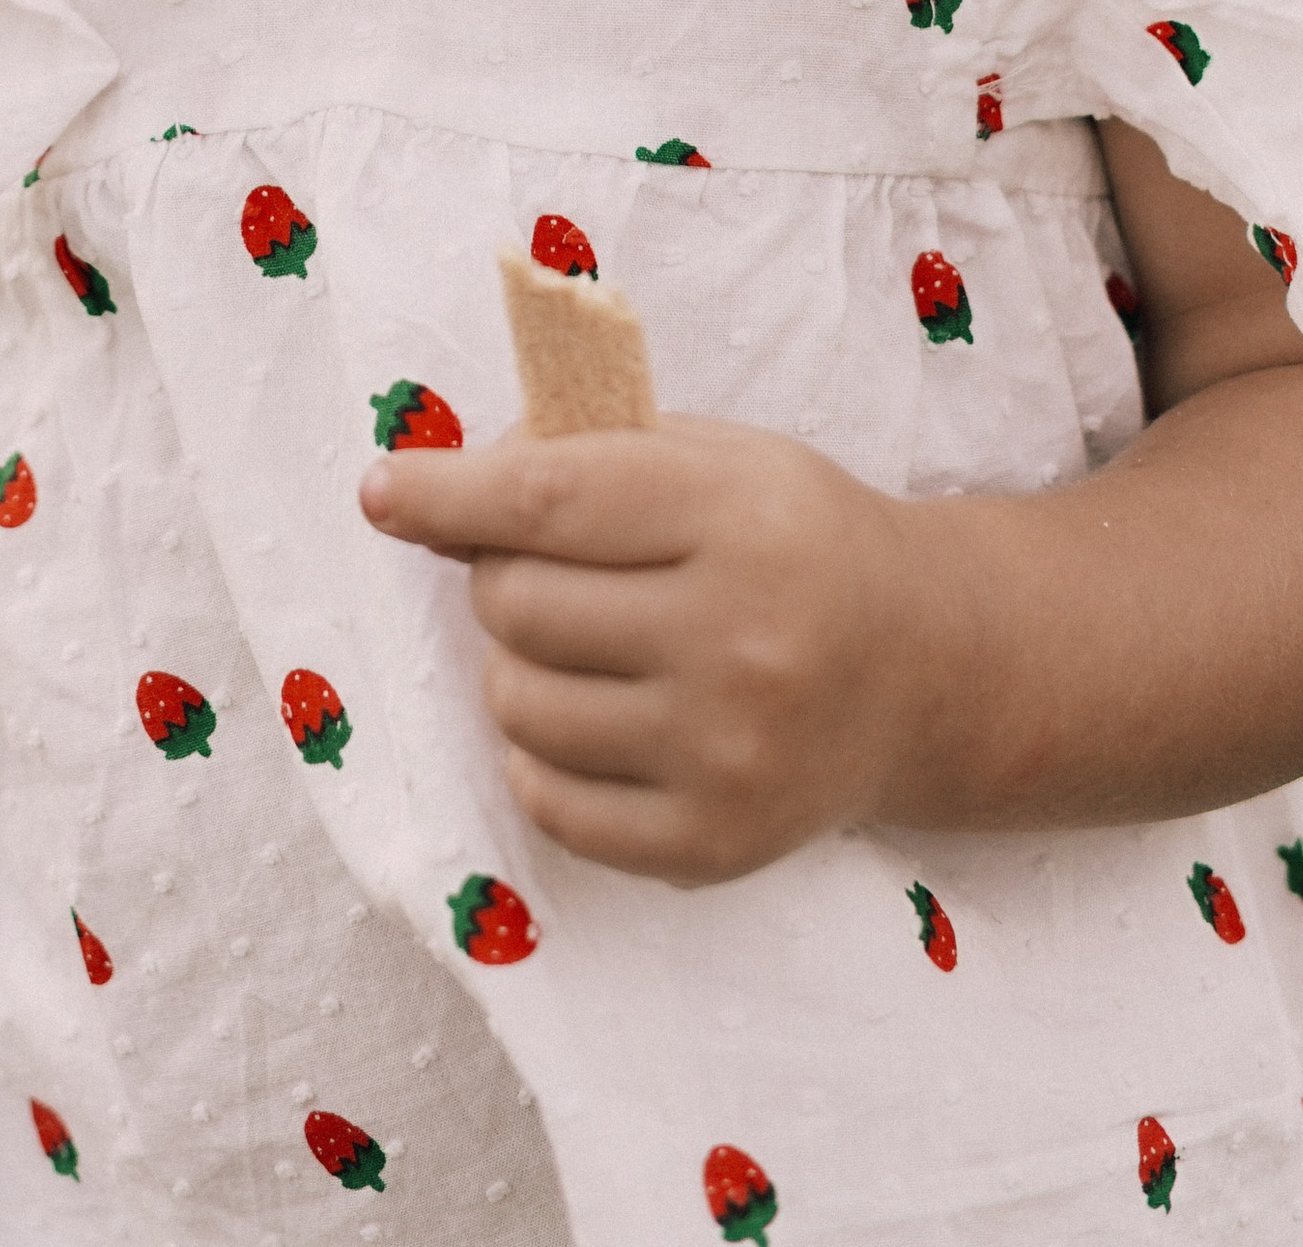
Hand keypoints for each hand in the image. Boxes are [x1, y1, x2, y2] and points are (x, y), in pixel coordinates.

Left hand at [360, 416, 934, 884]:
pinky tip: (590, 716)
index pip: (547, 502)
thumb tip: (436, 496)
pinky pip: (549, 801)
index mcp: (740, 519)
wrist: (920, 669)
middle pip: (519, 604)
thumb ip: (588, 458)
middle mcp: (740, 641)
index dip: (447, 494)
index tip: (382, 489)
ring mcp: (726, 755)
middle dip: (496, 574)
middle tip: (532, 565)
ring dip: (514, 664)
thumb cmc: (793, 540)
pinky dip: (540, 753)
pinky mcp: (710, 844)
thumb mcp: (718, 459)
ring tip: (572, 643)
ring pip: (519, 703)